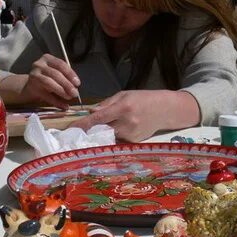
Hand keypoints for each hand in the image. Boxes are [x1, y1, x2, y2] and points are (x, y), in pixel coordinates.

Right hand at [21, 54, 79, 108]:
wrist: (30, 86)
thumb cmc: (46, 77)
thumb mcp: (55, 73)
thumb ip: (65, 77)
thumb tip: (75, 87)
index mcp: (47, 58)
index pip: (61, 64)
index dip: (70, 74)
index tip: (77, 83)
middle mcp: (39, 64)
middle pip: (55, 74)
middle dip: (67, 84)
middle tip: (75, 93)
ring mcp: (34, 75)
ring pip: (49, 82)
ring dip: (61, 91)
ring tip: (69, 97)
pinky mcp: (32, 87)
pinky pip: (45, 95)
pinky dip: (56, 101)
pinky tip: (63, 106)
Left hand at [71, 90, 197, 141]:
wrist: (165, 109)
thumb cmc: (143, 98)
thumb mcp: (124, 95)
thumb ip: (106, 104)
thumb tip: (90, 112)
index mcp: (122, 108)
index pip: (98, 118)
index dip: (83, 124)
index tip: (71, 129)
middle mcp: (127, 123)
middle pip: (101, 130)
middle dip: (90, 132)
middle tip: (77, 133)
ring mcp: (131, 134)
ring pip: (109, 136)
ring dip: (102, 134)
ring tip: (101, 129)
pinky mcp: (134, 142)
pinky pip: (118, 140)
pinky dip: (114, 136)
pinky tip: (117, 130)